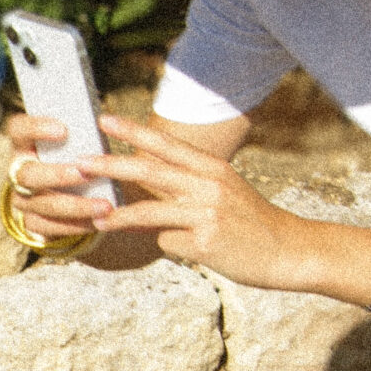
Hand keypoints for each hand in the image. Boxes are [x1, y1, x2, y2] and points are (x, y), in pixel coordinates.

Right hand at [3, 113, 116, 243]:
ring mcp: (22, 199)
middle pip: (28, 175)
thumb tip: (111, 123)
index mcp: (25, 144)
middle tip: (86, 174)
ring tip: (105, 206)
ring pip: (43, 204)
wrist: (59, 193)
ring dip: (76, 206)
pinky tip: (99, 221)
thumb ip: (81, 135)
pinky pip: (50, 227)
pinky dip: (77, 225)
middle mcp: (17, 172)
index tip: (63, 129)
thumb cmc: (72, 158)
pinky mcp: (31, 222)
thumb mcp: (72, 143)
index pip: (18, 130)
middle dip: (58, 175)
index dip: (36, 128)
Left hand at [76, 114, 308, 285]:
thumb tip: (147, 197)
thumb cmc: (252, 224)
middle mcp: (208, 185)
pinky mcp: (206, 241)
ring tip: (96, 219)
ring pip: (150, 210)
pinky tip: (189, 250)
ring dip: (120, 216)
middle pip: (150, 171)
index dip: (133, 132)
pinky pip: (168, 243)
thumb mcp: (224, 194)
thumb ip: (187, 189)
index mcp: (211, 168)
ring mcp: (206, 212)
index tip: (104, 119)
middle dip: (111, 165)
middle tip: (80, 162)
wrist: (290, 251)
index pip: (166, 144)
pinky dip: (167, 246)